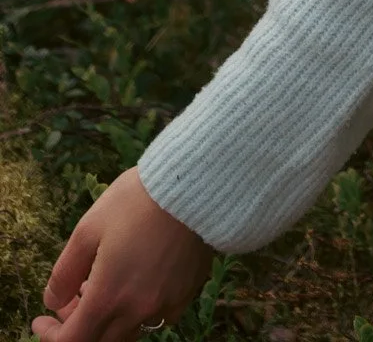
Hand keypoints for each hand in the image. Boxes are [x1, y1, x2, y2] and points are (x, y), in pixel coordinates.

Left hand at [31, 168, 212, 341]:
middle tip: (71, 300)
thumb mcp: (88, 229)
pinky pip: (156, 318)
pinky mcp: (186, 293)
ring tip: (102, 287)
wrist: (194, 184)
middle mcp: (137, 311)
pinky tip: (136, 283)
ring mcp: (165, 305)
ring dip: (107, 320)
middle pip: (99, 341)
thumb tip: (53, 301)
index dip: (51, 336)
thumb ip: (65, 272)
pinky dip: (137, 311)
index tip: (41, 321)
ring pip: (128, 332)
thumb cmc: (137, 201)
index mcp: (108, 298)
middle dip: (78, 326)